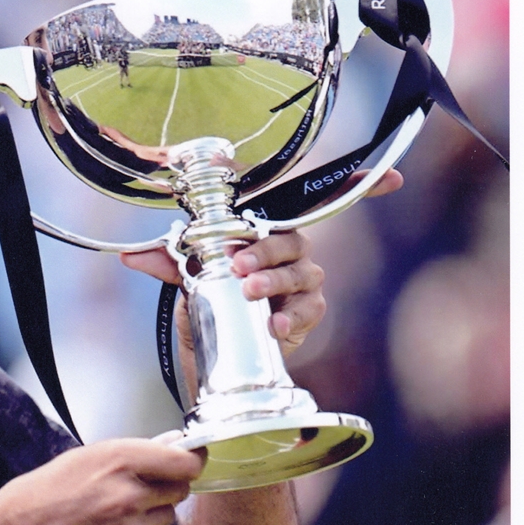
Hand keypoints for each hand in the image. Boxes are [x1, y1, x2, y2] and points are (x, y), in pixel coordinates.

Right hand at [0, 439, 203, 524]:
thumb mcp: (78, 460)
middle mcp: (129, 495)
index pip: (186, 460)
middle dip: (166, 488)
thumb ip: (129, 453)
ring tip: (111, 517)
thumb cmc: (35, 498)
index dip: (191, 460)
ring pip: (166, 519)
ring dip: (150, 517)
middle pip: (181, 489)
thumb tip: (169, 444)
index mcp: (117, 461)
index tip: (190, 461)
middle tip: (137, 491)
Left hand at [121, 170, 402, 356]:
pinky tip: (272, 324)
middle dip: (267, 249)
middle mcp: (290, 250)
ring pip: (301, 272)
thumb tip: (131, 254)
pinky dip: (289, 315)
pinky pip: (308, 309)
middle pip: (294, 238)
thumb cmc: (208, 298)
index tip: (392, 177)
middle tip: (239, 265)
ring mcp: (301, 281)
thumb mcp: (186, 276)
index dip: (357, 184)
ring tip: (248, 291)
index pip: (308, 201)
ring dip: (273, 280)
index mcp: (266, 230)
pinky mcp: (306, 313)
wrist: (213, 347)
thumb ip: (166, 261)